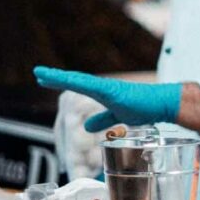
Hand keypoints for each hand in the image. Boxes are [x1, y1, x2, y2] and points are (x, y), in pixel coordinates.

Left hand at [33, 66, 181, 131]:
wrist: (161, 103)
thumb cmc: (144, 107)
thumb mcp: (118, 117)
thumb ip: (103, 119)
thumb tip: (86, 126)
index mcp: (102, 93)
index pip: (77, 86)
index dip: (60, 81)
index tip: (43, 79)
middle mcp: (102, 88)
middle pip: (74, 80)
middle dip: (55, 77)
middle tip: (37, 73)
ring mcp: (108, 88)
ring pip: (79, 81)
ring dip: (60, 77)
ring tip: (43, 75)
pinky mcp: (114, 92)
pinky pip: (92, 87)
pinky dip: (78, 83)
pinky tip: (67, 80)